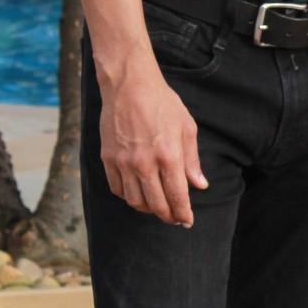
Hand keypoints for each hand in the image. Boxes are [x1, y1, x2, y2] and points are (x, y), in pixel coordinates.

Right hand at [96, 52, 207, 226]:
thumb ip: (192, 160)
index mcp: (168, 156)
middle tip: (174, 218)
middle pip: (156, 204)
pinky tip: (137, 193)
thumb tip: (199, 185)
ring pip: (135, 201)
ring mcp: (124, 162)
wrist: (129, 85)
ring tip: (156, 207)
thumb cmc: (162, 103)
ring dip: (147, 209)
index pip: (177, 196)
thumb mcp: (186, 128)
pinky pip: (117, 189)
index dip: (183, 213)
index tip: (187, 221)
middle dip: (167, 216)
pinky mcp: (108, 158)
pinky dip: (128, 196)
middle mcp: (145, 163)